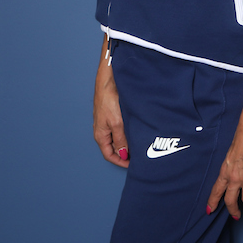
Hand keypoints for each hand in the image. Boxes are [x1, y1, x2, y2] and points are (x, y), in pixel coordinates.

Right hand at [93, 37, 128, 167]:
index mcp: (101, 134)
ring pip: (119, 136)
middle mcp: (103, 128)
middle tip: (140, 154)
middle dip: (126, 152)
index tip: (133, 164)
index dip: (121, 161)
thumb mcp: (117, 123)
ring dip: (129, 141)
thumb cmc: (109, 98)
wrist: (110, 78)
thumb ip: (120, 139)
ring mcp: (108, 120)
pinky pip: (122, 126)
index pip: (109, 154)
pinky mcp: (114, 112)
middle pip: (114, 146)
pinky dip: (130, 131)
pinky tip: (139, 128)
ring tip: (142, 142)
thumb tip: (123, 154)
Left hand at [206, 117, 242, 218]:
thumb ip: (232, 164)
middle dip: (233, 211)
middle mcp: (234, 178)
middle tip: (236, 216)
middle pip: (230, 201)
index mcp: (225, 171)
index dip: (213, 202)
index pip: (216, 190)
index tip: (210, 209)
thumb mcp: (231, 153)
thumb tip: (237, 167)